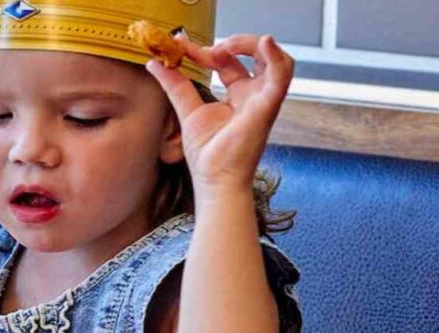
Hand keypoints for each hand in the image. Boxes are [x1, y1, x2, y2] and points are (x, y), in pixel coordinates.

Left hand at [147, 34, 294, 197]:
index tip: (182, 47)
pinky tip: (263, 43)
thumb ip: (175, 86)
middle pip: (253, 56)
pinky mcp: (268, 106)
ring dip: (251, 44)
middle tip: (206, 50)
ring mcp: (263, 101)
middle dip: (232, 44)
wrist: (215, 182)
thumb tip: (156, 64)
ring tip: (224, 47)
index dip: (207, 51)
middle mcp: (254, 96)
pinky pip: (283, 74)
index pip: (228, 62)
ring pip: (274, 58)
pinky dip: (276, 55)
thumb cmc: (209, 157)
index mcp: (238, 97)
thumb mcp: (187, 111)